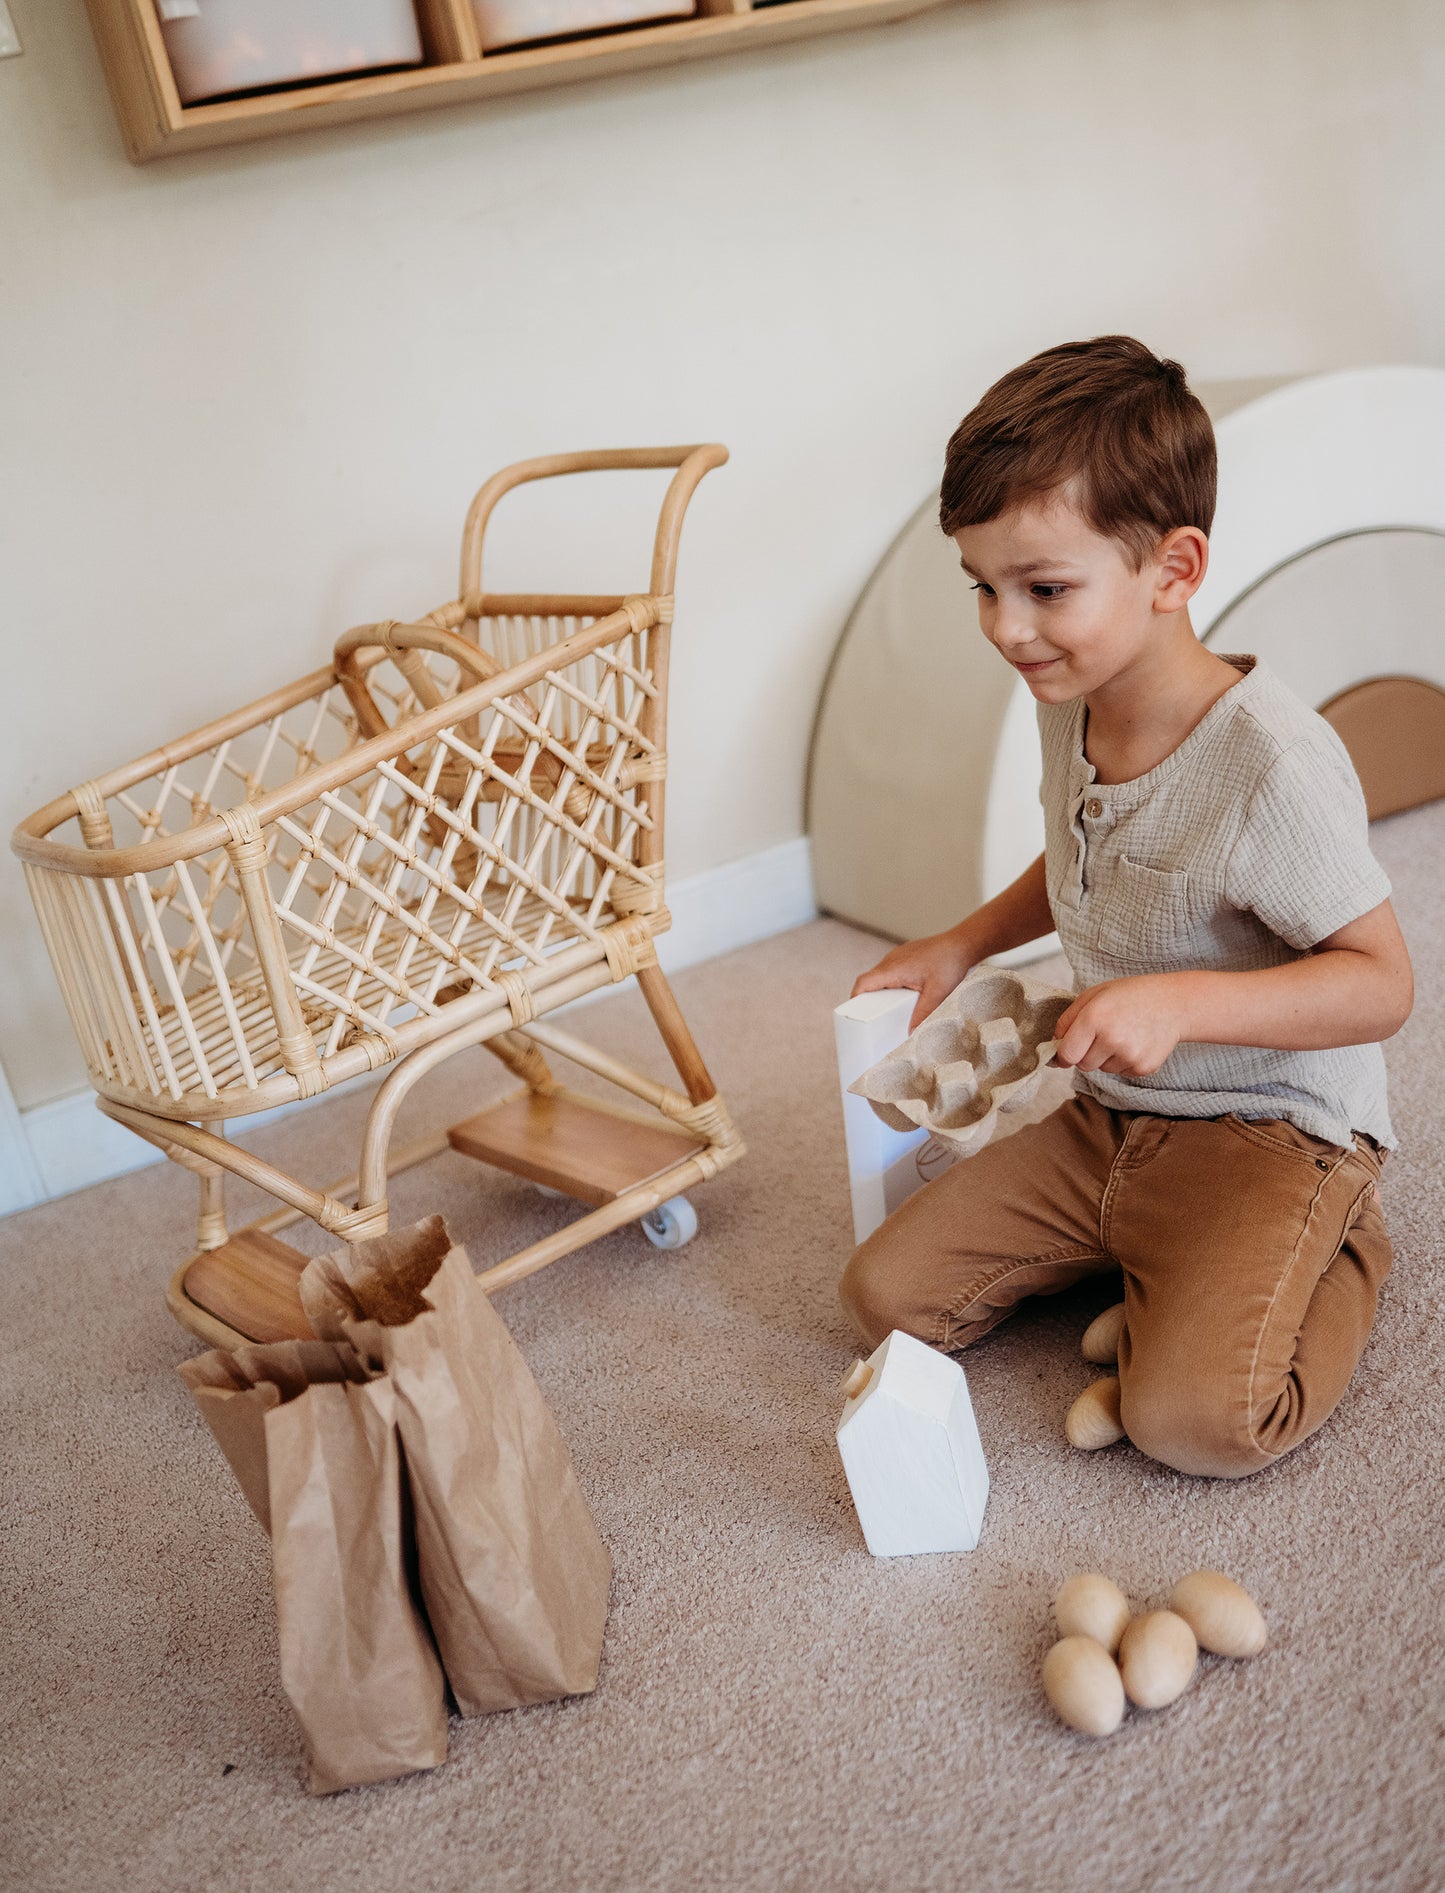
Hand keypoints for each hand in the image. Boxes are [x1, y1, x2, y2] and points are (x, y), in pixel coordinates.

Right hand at [852, 928, 977, 1031]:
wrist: (962, 943)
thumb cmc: (949, 963)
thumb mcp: (937, 994)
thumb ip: (922, 1015)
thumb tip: (910, 1033)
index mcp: (893, 968)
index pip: (863, 983)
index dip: (855, 998)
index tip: (855, 1013)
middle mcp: (891, 960)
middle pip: (870, 981)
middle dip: (870, 999)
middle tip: (876, 1016)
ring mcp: (897, 956)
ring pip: (881, 975)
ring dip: (883, 990)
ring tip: (893, 1007)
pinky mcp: (905, 955)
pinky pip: (891, 970)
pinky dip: (893, 983)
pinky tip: (906, 993)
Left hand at [1052, 975, 1190, 1075]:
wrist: (1173, 1003)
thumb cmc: (1130, 996)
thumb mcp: (1093, 995)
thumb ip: (1068, 1019)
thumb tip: (1053, 1044)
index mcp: (1095, 1018)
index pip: (1066, 1055)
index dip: (1063, 1055)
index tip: (1065, 1052)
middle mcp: (1112, 1039)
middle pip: (1083, 1065)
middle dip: (1086, 1053)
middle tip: (1102, 1034)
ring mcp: (1130, 1055)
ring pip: (1102, 1069)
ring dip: (1106, 1057)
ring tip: (1123, 1034)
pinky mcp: (1143, 1067)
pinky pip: (1121, 1072)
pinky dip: (1123, 1061)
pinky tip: (1135, 1042)